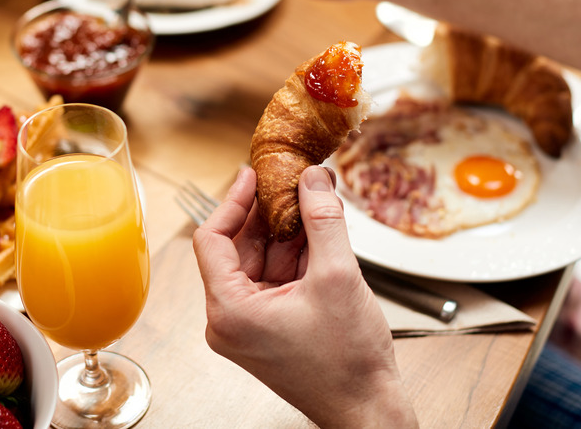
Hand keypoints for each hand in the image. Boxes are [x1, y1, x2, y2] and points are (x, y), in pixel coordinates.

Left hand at [192, 166, 417, 427]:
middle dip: (268, 213)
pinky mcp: (269, 326)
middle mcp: (230, 319)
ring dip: (286, 232)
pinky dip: (295, 255)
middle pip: (238, 247)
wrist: (368, 408)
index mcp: (230, 310)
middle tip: (291, 180)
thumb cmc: (348, 364)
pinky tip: (318, 232)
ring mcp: (249, 324)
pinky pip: (274, 278)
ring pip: (260, 260)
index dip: (233, 200)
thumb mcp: (338, 277)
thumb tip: (313, 179)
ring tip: (313, 200)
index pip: (212, 239)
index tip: (252, 175)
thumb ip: (323, 220)